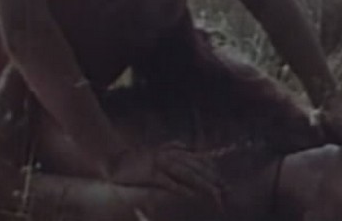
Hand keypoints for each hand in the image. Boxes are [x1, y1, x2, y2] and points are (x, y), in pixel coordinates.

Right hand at [109, 142, 224, 209]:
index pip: (198, 160)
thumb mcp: (157, 149)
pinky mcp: (151, 174)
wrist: (115, 158)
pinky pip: (169, 182)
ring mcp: (161, 164)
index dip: (211, 170)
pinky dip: (181, 188)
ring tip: (215, 192)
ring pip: (187, 174)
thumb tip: (184, 145)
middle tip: (226, 189)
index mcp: (173, 151)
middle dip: (212, 179)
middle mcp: (170, 155)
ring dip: (202, 184)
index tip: (223, 181)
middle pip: (196, 167)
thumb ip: (172, 146)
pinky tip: (191, 195)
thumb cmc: (137, 157)